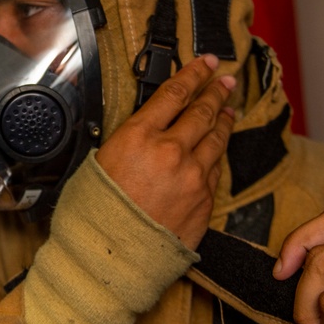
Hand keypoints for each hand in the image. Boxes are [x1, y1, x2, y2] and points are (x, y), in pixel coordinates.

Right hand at [95, 54, 235, 249]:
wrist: (110, 260)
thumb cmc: (94, 216)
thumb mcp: (98, 164)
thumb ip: (129, 142)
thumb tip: (144, 131)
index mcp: (139, 137)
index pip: (174, 93)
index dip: (193, 73)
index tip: (205, 63)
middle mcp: (171, 152)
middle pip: (202, 111)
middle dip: (215, 91)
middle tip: (224, 79)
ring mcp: (192, 177)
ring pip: (216, 138)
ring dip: (223, 119)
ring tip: (228, 108)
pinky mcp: (204, 201)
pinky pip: (215, 169)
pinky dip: (218, 152)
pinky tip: (219, 146)